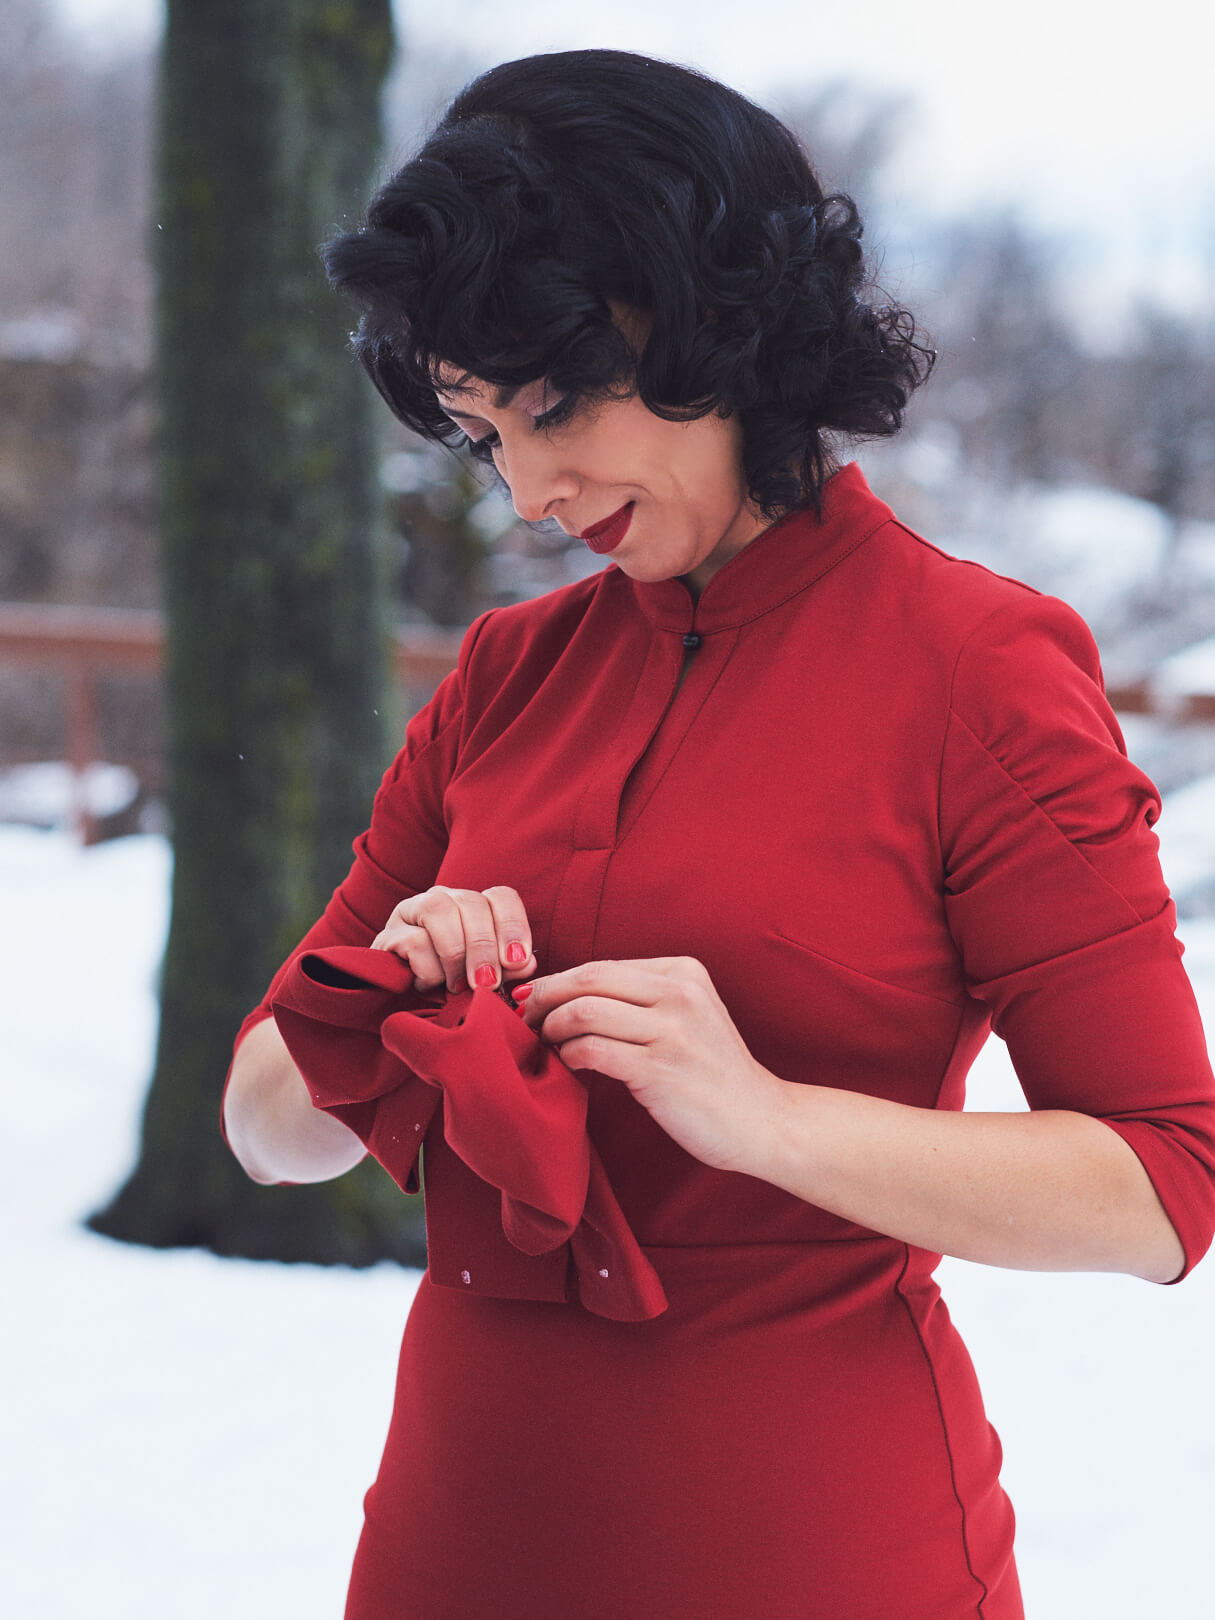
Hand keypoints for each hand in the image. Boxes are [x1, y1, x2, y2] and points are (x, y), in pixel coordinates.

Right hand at [372, 885, 536, 991]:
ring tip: (457, 987)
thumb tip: (526, 962)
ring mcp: (411, 913)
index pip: (501, 897)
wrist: (400, 1011)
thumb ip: (506, 969)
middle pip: (472, 902)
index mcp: (473, 908)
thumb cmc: (448, 993)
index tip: (518, 962)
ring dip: (455, 953)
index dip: (513, 926)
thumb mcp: (482, 981)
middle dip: (484, 947)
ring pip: (439, 909)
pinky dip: (429, 969)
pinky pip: (414, 940)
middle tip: (488, 984)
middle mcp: (443, 900)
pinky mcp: (387, 935)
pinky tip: (429, 986)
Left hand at [519, 956, 786, 1173]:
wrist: (761, 1120)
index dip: (558, 982)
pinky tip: (568, 1066)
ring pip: (585, 1012)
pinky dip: (569, 1056)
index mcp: (684, 972)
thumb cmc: (712, 1073)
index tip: (534, 1001)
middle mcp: (680, 993)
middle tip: (524, 1018)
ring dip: (553, 1028)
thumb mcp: (687, 1017)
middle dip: (544, 997)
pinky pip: (593, 1051)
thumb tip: (567, 993)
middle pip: (588, 979)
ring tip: (545, 1044)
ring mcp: (672, 1031)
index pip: (601, 966)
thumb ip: (640, 1000)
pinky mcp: (660, 1070)